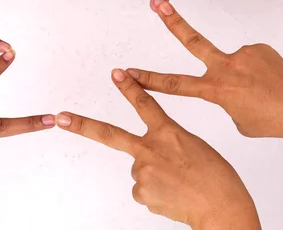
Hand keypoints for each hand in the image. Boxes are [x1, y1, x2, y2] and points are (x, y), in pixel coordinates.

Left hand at [55, 70, 259, 228]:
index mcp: (169, 133)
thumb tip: (143, 160)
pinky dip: (155, 191)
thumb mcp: (193, 146)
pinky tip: (172, 194)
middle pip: (109, 134)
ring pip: (139, 169)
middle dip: (81, 124)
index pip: (145, 103)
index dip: (129, 87)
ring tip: (177, 183)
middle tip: (60, 118)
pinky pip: (143, 189)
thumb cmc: (216, 177)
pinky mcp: (141, 193)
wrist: (222, 210)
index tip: (116, 73)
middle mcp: (150, 149)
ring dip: (154, 175)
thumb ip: (164, 145)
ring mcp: (143, 172)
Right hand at [129, 2, 282, 139]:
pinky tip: (269, 81)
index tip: (128, 72)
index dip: (148, 79)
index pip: (175, 84)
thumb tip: (224, 81)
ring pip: (230, 62)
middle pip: (193, 40)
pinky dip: (253, 71)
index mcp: (218, 90)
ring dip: (241, 76)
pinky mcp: (258, 47)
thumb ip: (223, 97)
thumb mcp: (238, 119)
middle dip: (173, 22)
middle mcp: (226, 67)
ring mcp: (243, 54)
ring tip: (262, 90)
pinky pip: (247, 59)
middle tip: (159, 5)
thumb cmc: (274, 121)